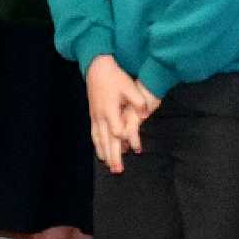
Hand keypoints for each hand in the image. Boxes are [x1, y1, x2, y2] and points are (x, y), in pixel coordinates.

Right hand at [85, 56, 151, 173]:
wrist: (97, 68)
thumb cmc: (115, 77)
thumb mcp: (129, 86)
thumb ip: (138, 101)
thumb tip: (146, 114)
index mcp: (110, 109)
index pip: (117, 130)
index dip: (125, 139)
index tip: (133, 148)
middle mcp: (101, 116)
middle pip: (106, 140)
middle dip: (112, 156)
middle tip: (118, 170)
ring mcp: (95, 117)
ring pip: (98, 139)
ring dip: (104, 153)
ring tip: (109, 165)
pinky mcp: (93, 115)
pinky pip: (94, 134)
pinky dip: (97, 145)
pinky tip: (100, 153)